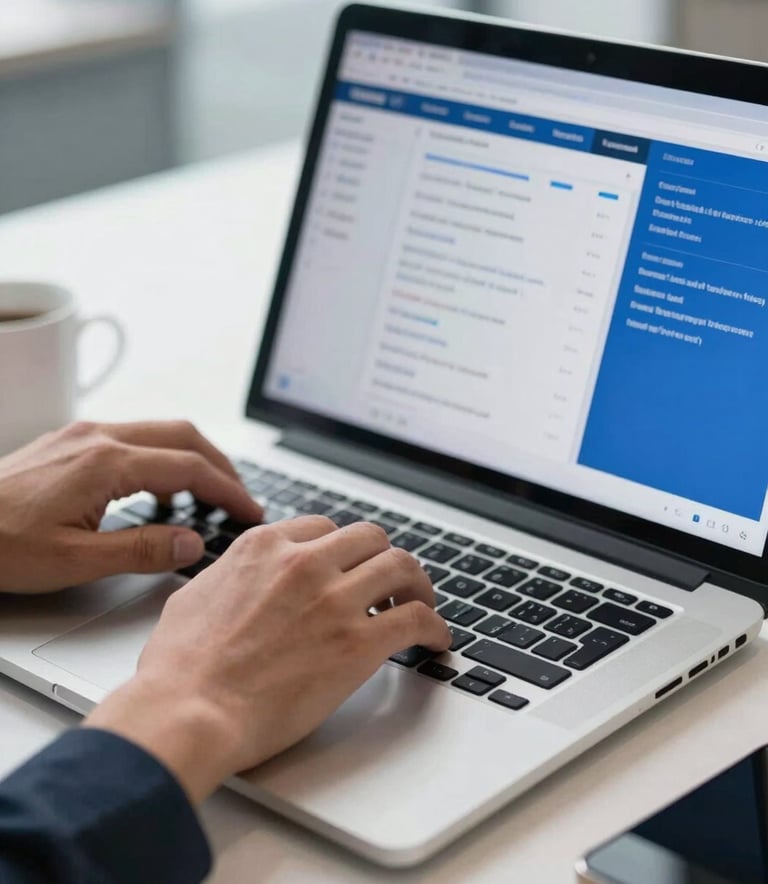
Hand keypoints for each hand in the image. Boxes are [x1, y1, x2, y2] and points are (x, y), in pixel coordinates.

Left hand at [0, 421, 261, 592]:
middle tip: (241, 499)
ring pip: (161, 432)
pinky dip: (162, 460)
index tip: (251, 512)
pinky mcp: (71, 441)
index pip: (190, 468)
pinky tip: (157, 494)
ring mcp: (84, 434)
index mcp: (107, 462)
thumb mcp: (74, 562)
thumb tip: (193, 542)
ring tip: (208, 498)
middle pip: (184, 435)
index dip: (229, 491)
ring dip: (193, 459)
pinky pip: (134, 439)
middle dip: (221, 466)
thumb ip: (142, 550)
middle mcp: (99, 436)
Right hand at [85, 517, 451, 803]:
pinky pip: (417, 620)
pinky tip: (436, 640)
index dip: (343, 550)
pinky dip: (435, 627)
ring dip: (417, 585)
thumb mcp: (194, 596)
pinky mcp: (357, 644)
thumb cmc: (180, 668)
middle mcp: (304, 563)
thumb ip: (229, 577)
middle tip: (390, 583)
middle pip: (370, 538)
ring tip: (420, 604)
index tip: (350, 567)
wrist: (188, 712)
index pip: (325, 529)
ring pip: (401, 566)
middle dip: (383, 558)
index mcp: (265, 547)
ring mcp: (334, 600)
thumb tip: (239, 579)